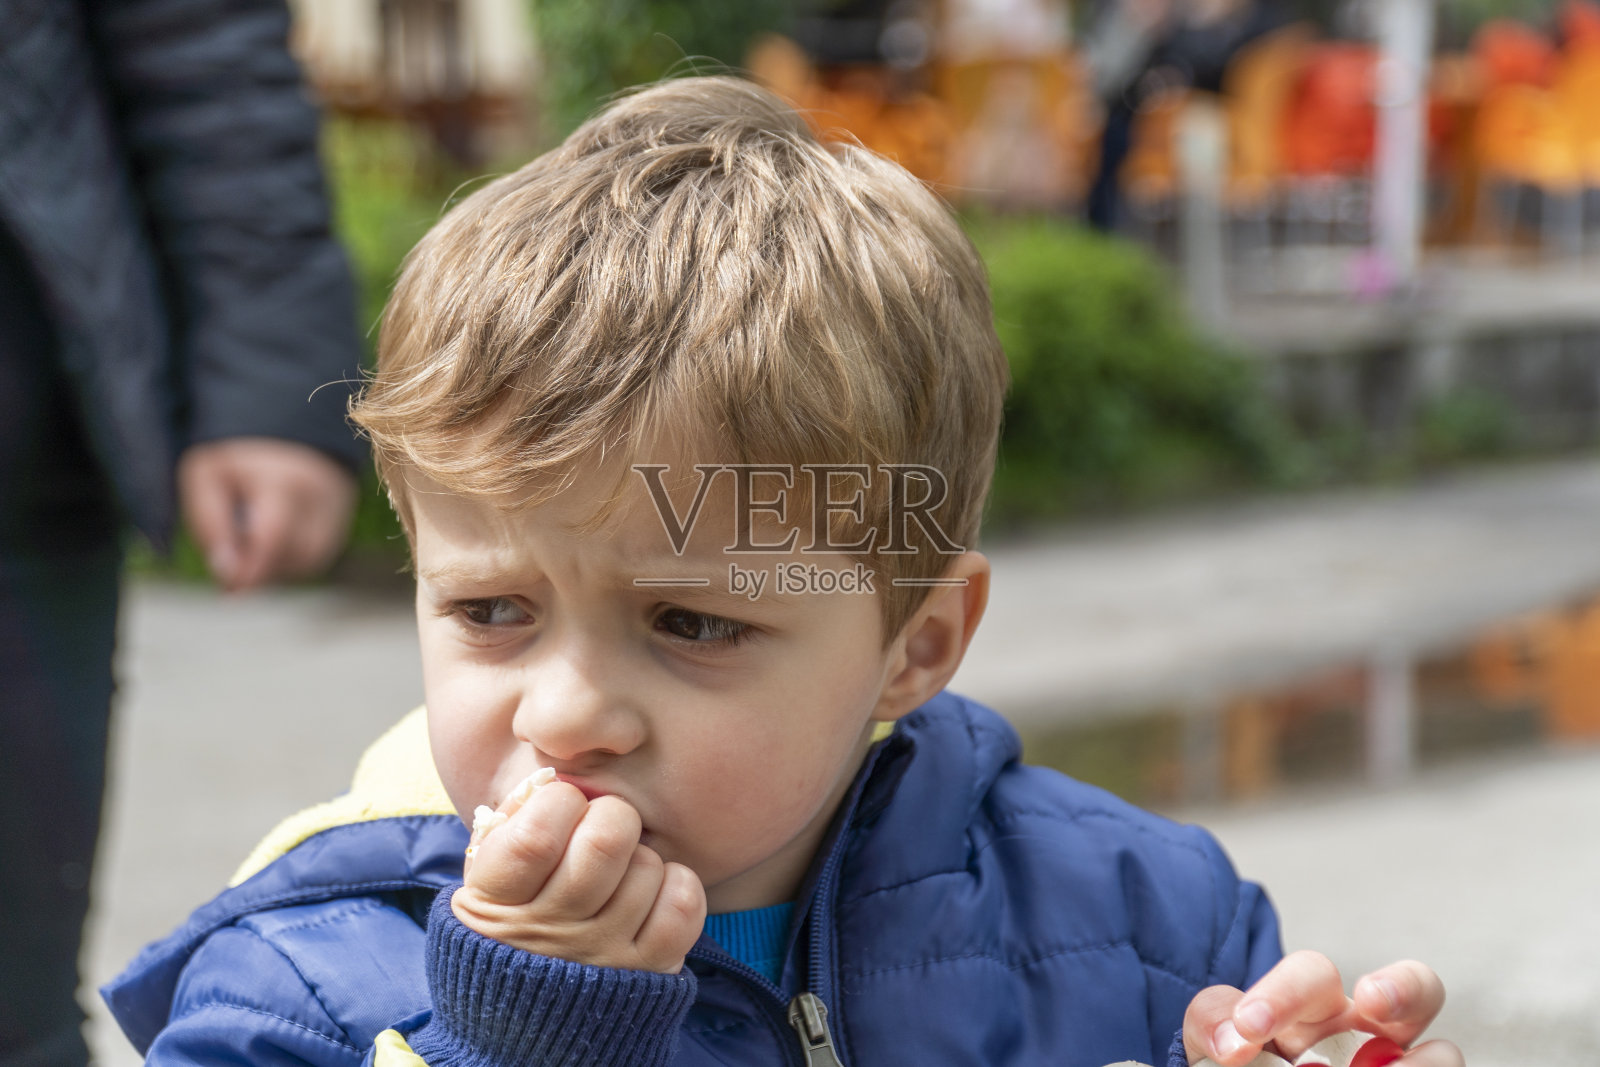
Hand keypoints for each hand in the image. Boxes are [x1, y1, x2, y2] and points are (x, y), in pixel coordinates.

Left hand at [179, 437, 356, 591]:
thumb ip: (210, 524)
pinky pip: (318, 555)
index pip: (274, 538)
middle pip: (297, 557)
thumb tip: (227, 574)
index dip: (251, 571)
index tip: (229, 590)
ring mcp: (339, 509)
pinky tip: (271, 542)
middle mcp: (322, 497)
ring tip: (252, 547)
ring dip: (277, 567)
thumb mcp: (206, 477)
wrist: (281, 423)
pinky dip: (291, 559)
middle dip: (263, 571)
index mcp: (284, 480)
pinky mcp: (343, 519)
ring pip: (311, 561)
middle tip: (235, 566)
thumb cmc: (236, 456)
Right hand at [451, 777, 706, 972]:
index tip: (561, 805)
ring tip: (621, 870)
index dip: (559, 801)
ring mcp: (602, 954)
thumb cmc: (513, 915)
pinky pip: (682, 904)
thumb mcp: (486, 874)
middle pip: (605, 841)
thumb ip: (510, 823)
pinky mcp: (648, 969)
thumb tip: (552, 780)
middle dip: (611, 814)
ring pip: (647, 866)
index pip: (537, 835)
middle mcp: (550, 932)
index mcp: (496, 901)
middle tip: (602, 825)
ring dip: (640, 854)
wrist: (532, 1014)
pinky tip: (655, 888)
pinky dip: (677, 883)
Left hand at [1184, 952, 1462, 1065]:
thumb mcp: (1216, 1038)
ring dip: (1418, 1066)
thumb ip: (1215, 1023)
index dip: (1283, 994)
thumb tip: (1234, 1044)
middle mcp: (1372, 1033)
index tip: (1248, 1027)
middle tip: (1372, 999)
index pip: (1313, 975)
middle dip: (1403, 986)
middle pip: (1420, 987)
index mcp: (1317, 1005)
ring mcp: (1400, 1066)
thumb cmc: (1243, 1062)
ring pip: (1444, 1056)